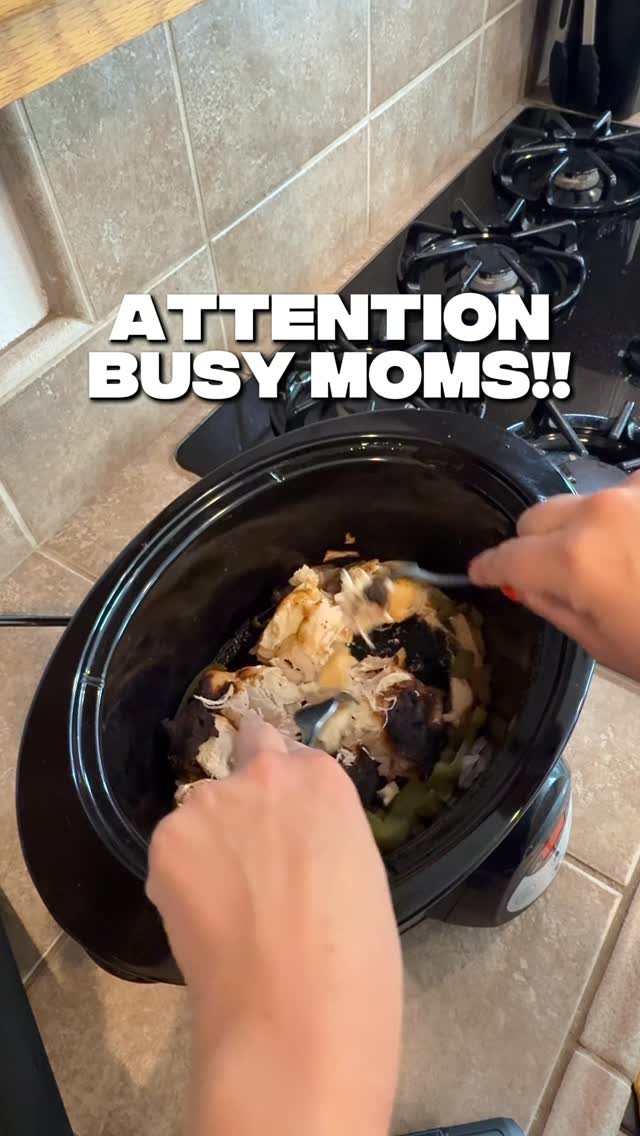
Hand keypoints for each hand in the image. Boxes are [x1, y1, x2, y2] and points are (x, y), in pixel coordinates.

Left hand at [147, 718, 401, 1135]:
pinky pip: (173, 851)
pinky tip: (204, 921)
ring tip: (224, 905)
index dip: (288, 798)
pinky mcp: (166, 843)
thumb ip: (320, 833)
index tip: (286, 832)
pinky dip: (180, 878)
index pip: (293, 758)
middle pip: (245, 761)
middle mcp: (263, 774)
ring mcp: (208, 804)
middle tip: (248, 855)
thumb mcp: (358, 870)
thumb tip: (293, 844)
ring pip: (202, 811)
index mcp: (322, 778)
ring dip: (209, 840)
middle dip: (244, 795)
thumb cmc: (353, 957)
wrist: (292, 1011)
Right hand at [468, 474, 639, 680]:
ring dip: (585, 530)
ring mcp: (638, 493)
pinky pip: (630, 496)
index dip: (487, 566)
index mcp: (574, 559)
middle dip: (533, 544)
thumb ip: (554, 607)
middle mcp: (600, 512)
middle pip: (537, 516)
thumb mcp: (606, 644)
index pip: (508, 556)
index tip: (479, 572)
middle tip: (547, 575)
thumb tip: (526, 586)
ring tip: (618, 568)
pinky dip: (627, 519)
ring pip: (585, 504)